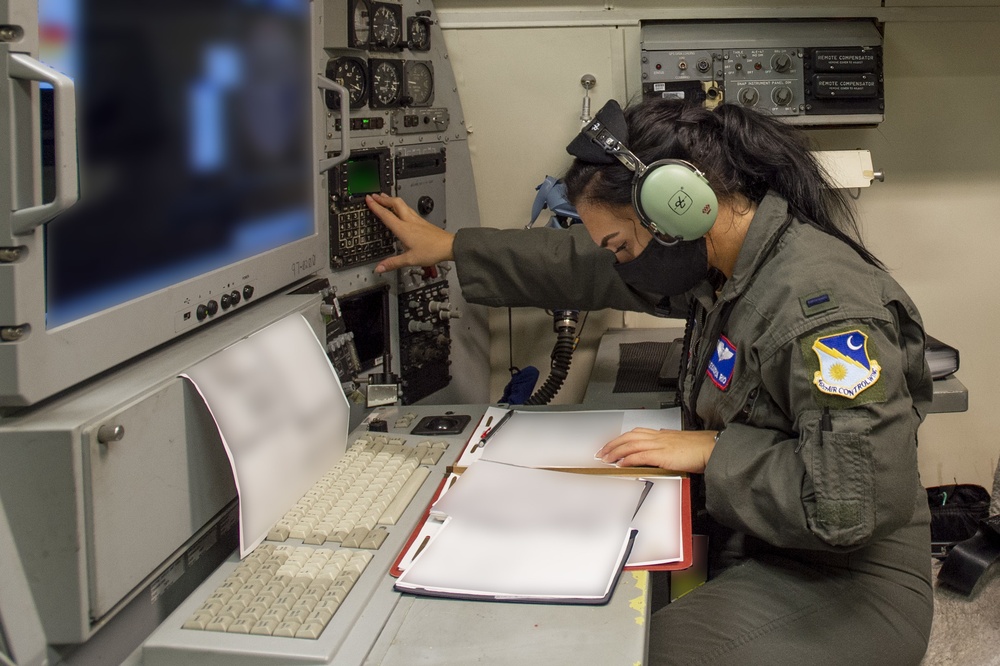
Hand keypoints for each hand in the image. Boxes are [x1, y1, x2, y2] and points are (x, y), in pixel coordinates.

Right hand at [365, 193, 455, 272]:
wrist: (449, 246)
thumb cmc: (432, 250)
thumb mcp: (410, 260)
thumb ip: (393, 263)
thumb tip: (380, 268)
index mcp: (403, 229)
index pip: (386, 214)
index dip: (375, 206)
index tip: (368, 199)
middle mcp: (410, 221)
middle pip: (395, 203)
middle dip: (383, 198)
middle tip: (374, 196)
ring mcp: (417, 220)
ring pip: (402, 205)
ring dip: (392, 200)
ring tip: (385, 198)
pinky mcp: (422, 222)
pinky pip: (408, 209)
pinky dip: (400, 206)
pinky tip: (402, 210)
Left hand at [595, 428, 716, 473]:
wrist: (712, 448)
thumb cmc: (701, 448)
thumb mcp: (681, 444)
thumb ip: (669, 446)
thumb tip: (661, 450)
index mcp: (662, 434)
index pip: (635, 433)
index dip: (621, 438)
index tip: (611, 445)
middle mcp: (658, 436)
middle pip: (629, 437)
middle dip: (613, 444)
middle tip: (602, 452)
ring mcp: (660, 444)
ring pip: (630, 444)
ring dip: (615, 451)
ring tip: (606, 458)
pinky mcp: (662, 454)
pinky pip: (640, 455)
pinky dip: (628, 459)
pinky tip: (620, 464)